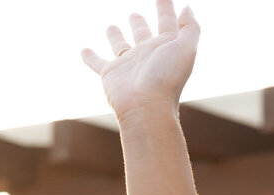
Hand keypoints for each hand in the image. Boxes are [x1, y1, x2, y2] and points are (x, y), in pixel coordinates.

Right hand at [81, 0, 198, 121]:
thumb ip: (190, 28)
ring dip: (116, 36)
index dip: (166, 8)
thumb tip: (187, 9)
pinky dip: (90, 57)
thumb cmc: (166, 77)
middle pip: (143, 35)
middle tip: (135, 15)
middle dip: (139, 24)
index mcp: (166, 48)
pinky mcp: (110, 74)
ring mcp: (128, 64)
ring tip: (111, 27)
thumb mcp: (186, 48)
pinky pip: (97, 63)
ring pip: (120, 46)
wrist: (146, 106)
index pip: (167, 22)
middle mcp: (148, 55)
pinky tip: (83, 51)